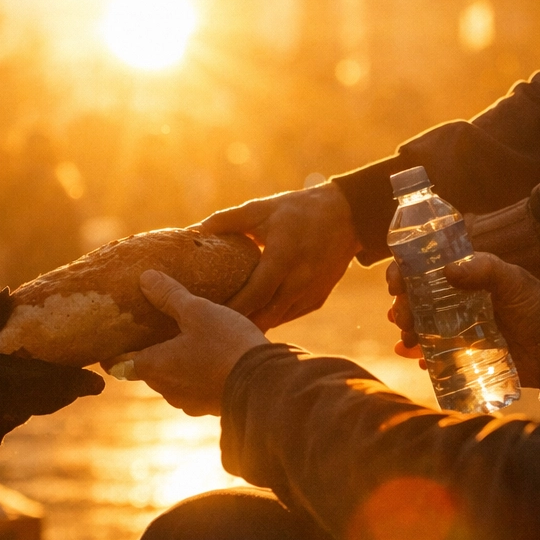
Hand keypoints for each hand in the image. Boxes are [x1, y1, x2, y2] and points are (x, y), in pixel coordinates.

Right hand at [0, 288, 104, 446]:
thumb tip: (7, 294)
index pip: (51, 382)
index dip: (78, 383)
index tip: (100, 383)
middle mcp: (2, 410)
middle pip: (47, 400)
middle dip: (66, 390)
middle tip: (85, 380)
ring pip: (30, 410)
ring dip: (43, 397)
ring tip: (57, 381)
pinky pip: (11, 419)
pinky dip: (19, 405)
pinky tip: (17, 392)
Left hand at [119, 271, 268, 416]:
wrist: (264, 383)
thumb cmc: (226, 344)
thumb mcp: (198, 311)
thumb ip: (169, 296)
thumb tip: (145, 278)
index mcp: (153, 366)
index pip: (117, 365)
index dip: (113, 352)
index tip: (113, 339)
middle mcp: (165, 389)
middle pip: (145, 370)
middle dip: (148, 351)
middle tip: (152, 329)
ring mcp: (187, 402)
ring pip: (170, 379)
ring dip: (173, 363)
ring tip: (184, 339)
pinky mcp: (208, 406)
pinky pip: (193, 387)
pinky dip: (194, 373)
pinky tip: (209, 356)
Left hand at [202, 183, 360, 330]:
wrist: (347, 216)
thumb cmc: (299, 210)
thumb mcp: (262, 210)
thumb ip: (227, 220)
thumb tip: (192, 230)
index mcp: (284, 257)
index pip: (253, 294)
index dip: (230, 307)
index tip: (204, 313)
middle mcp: (300, 281)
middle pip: (264, 315)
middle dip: (237, 324)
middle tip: (209, 328)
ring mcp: (311, 293)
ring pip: (277, 320)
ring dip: (253, 325)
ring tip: (224, 329)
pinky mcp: (318, 300)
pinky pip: (289, 315)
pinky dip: (270, 318)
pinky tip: (251, 319)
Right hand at [387, 254, 539, 390]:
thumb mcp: (515, 281)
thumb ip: (485, 269)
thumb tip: (447, 269)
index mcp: (466, 276)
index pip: (426, 268)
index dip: (404, 273)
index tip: (396, 284)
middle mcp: (458, 301)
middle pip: (417, 299)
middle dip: (402, 306)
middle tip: (402, 317)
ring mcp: (459, 329)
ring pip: (422, 327)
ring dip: (408, 332)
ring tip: (407, 339)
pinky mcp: (465, 356)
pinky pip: (436, 355)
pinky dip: (422, 357)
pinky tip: (417, 359)